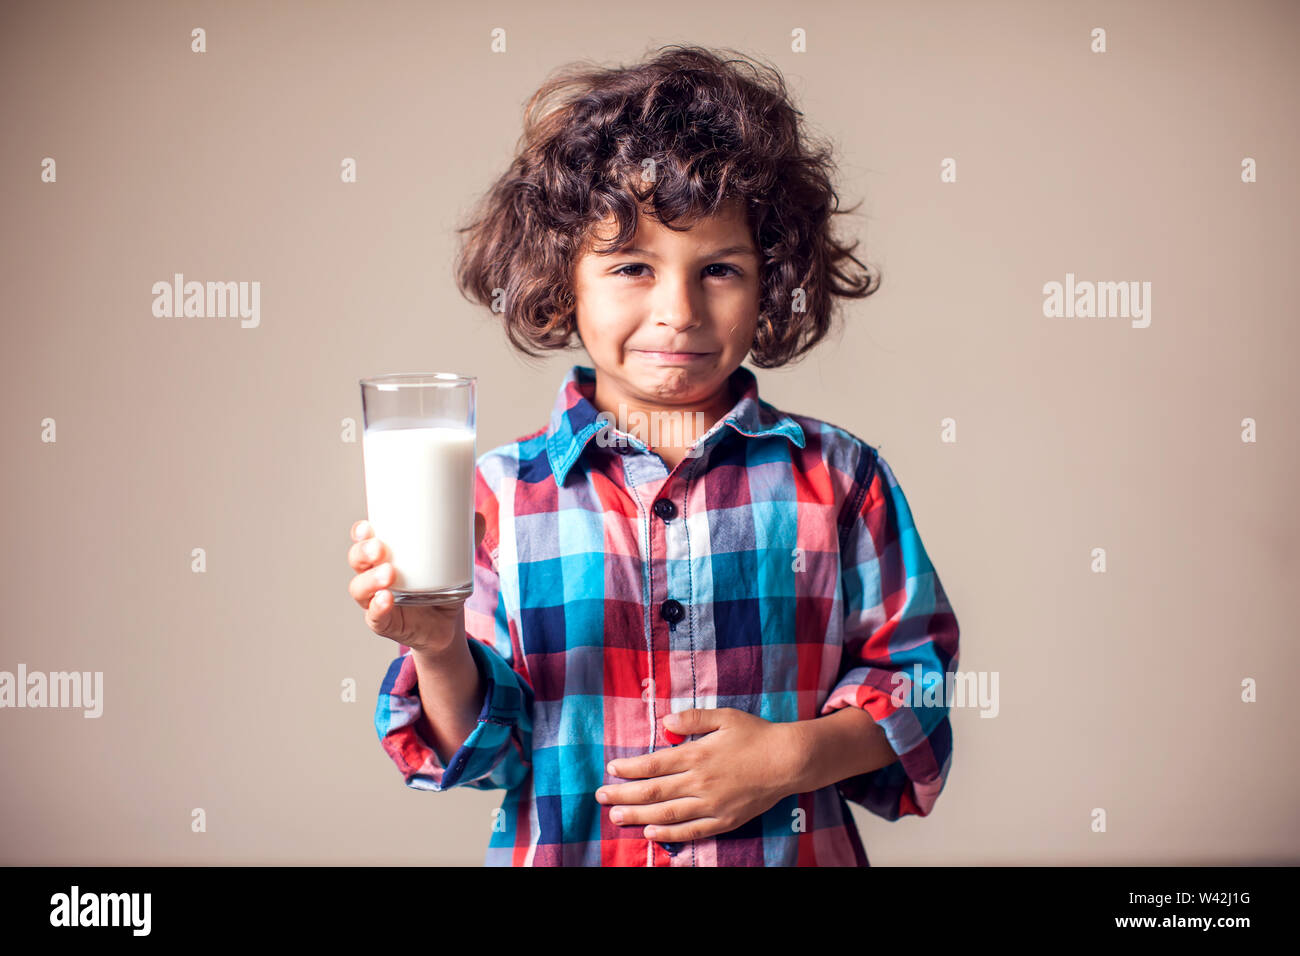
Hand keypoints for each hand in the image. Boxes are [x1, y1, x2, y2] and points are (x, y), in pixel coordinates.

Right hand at [346, 515, 484, 655]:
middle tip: (380, 548)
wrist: (445, 626)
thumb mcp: (454, 562)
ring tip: (389, 573)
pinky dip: (377, 607)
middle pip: (357, 560)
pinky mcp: (384, 623)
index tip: (369, 526)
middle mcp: (374, 575)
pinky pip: (374, 616)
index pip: (363, 539)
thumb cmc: (441, 586)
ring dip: (370, 579)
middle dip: (363, 551)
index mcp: (386, 555)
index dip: (361, 532)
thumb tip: (478, 517)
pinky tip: (386, 599)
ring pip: (360, 588)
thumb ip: (466, 540)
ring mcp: (376, 600)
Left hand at [594, 708, 803, 842]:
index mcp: (697, 754)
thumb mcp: (724, 716)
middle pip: (653, 791)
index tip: (611, 769)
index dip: (629, 768)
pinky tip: (649, 832)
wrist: (788, 761)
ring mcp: (711, 805)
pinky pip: (690, 831)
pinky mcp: (723, 820)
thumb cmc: (756, 735)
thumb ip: (692, 717)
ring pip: (666, 814)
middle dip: (623, 794)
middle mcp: (700, 782)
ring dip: (637, 816)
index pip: (653, 765)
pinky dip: (667, 834)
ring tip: (616, 817)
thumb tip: (664, 720)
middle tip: (601, 797)